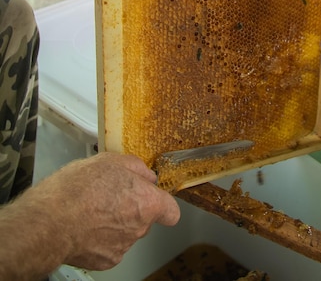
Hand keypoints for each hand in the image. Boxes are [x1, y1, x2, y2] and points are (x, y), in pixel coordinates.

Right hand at [30, 153, 179, 271]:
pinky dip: (101, 238)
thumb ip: (136, 167)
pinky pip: (110, 246)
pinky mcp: (105, 261)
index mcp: (146, 203)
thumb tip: (146, 175)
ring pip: (127, 232)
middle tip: (111, 195)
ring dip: (116, 222)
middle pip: (145, 219)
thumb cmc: (77, 189)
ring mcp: (123, 246)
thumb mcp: (110, 160)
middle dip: (133, 208)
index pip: (171, 211)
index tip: (153, 197)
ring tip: (93, 209)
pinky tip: (86, 225)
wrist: (48, 222)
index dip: (162, 203)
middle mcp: (139, 228)